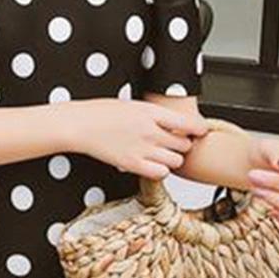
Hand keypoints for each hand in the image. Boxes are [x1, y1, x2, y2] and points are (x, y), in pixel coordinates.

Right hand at [75, 98, 210, 179]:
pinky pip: (161, 174)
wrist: (79, 124)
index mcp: (150, 112)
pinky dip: (160, 170)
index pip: (188, 124)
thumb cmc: (101, 112)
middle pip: (184, 145)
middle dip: (182, 144)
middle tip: (173, 143)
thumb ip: (155, 114)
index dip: (198, 129)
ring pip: (176, 161)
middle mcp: (149, 131)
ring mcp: (142, 149)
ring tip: (161, 153)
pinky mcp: (132, 164)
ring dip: (172, 159)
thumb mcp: (133, 104)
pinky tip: (152, 163)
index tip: (199, 131)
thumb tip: (174, 122)